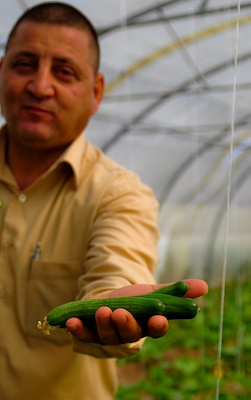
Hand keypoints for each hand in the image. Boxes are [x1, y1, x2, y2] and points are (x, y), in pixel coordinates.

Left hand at [66, 278, 207, 344]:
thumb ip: (174, 291)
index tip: (158, 319)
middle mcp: (129, 333)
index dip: (157, 326)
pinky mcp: (91, 333)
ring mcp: (109, 335)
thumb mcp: (154, 291)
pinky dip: (78, 330)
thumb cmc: (135, 299)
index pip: (156, 329)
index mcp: (147, 324)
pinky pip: (85, 335)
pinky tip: (71, 322)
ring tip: (102, 311)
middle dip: (126, 324)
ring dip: (104, 325)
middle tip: (121, 313)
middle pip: (130, 334)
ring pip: (108, 335)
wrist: (110, 299)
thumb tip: (204, 286)